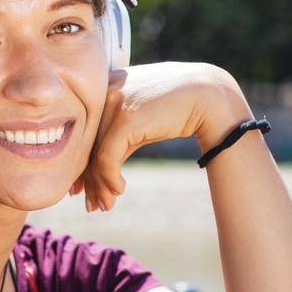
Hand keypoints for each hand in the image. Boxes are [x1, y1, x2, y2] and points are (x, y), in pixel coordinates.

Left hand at [71, 63, 250, 211]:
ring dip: (100, 185)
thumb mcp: (141, 122)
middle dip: (89, 180)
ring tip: (106, 205)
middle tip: (93, 205)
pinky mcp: (125, 118)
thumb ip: (119, 138)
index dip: (83, 164)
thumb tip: (102, 169)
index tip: (83, 189)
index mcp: (105, 86)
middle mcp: (105, 91)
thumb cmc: (178, 109)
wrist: (209, 97)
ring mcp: (114, 102)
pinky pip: (107, 157)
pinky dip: (109, 179)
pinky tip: (119, 190)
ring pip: (95, 153)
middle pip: (87, 144)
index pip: (85, 132)